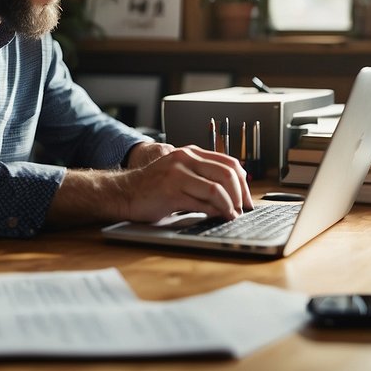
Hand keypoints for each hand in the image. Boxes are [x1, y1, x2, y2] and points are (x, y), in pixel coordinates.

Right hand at [117, 145, 252, 221]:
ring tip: (232, 215)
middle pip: (227, 174)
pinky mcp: (171, 192)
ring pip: (217, 189)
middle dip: (240, 195)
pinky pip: (202, 203)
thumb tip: (234, 194)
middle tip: (243, 209)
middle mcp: (185, 159)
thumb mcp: (180, 173)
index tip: (247, 198)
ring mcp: (177, 174)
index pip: (229, 162)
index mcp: (190, 153)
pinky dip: (215, 212)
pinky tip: (219, 217)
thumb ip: (203, 177)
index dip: (244, 182)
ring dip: (230, 206)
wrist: (124, 192)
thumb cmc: (153, 187)